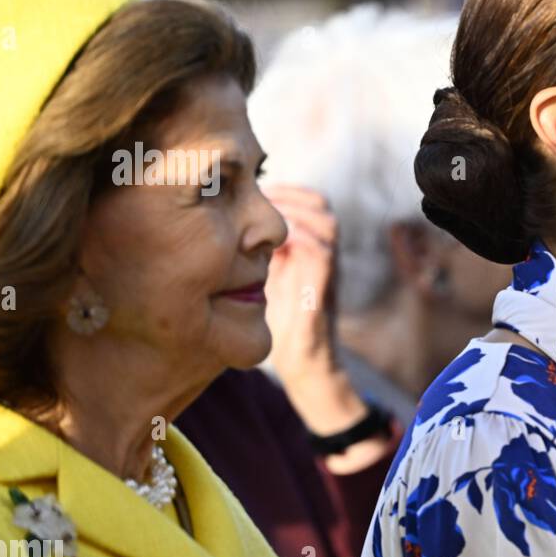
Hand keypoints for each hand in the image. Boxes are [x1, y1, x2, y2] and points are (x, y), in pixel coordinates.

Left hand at [263, 185, 338, 391]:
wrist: (307, 365)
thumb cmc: (283, 326)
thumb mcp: (269, 280)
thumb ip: (261, 255)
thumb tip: (228, 230)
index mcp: (311, 251)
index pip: (309, 203)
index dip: (285, 191)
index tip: (254, 192)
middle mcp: (324, 256)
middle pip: (321, 205)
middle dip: (289, 195)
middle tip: (256, 200)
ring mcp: (327, 272)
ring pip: (326, 223)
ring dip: (293, 213)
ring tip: (263, 218)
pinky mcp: (323, 290)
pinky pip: (319, 251)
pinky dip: (296, 239)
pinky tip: (269, 244)